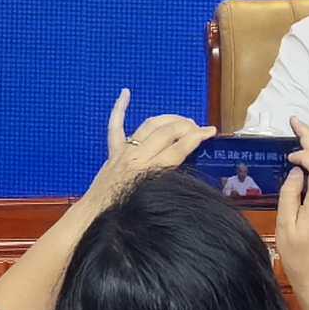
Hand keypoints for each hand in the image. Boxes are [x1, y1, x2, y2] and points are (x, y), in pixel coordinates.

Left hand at [82, 92, 208, 209]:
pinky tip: (125, 93)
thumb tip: (186, 162)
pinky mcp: (113, 151)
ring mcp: (124, 152)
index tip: (210, 132)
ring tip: (182, 120)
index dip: (197, 138)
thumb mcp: (155, 200)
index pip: (178, 149)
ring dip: (168, 119)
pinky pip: (116, 125)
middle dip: (186, 126)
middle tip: (198, 128)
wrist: (97, 216)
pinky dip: (120, 108)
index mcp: (149, 173)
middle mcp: (137, 158)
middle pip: (166, 133)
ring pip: (149, 125)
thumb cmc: (125, 214)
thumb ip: (169, 181)